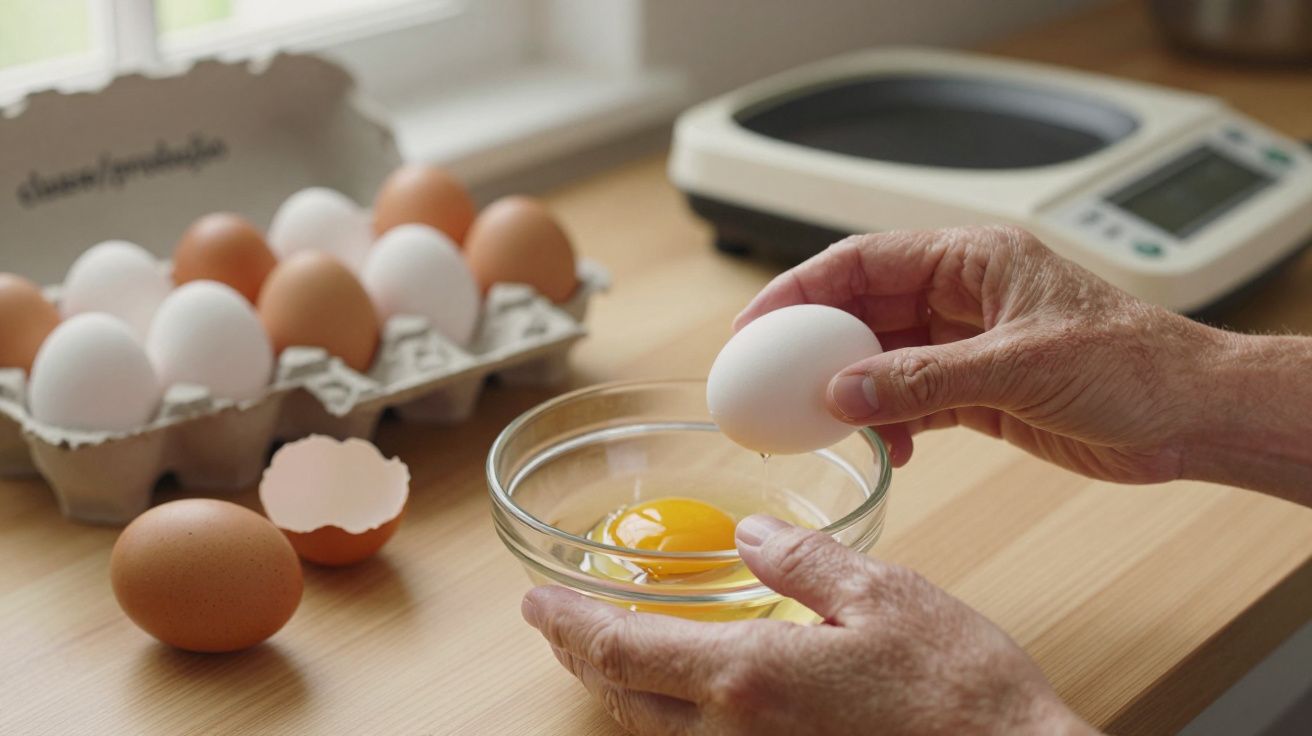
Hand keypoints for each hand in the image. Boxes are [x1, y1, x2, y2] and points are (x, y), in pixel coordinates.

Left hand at [522, 516, 1096, 735]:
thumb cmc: (963, 695)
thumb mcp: (886, 598)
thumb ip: (804, 562)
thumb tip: (750, 539)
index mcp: (750, 678)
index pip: (622, 649)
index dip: (566, 624)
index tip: (531, 602)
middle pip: (623, 698)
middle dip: (580, 655)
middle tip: (558, 622)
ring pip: (656, 731)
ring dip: (621, 686)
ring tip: (609, 648)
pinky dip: (669, 714)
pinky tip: (689, 690)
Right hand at [734, 226, 1215, 484]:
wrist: (1190, 415)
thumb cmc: (1132, 364)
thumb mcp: (1019, 366)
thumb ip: (924, 379)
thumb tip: (843, 391)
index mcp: (972, 259)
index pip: (864, 261)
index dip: (802, 288)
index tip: (758, 322)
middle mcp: (963, 296)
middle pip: (864, 310)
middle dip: (815, 345)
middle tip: (769, 380)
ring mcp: (968, 345)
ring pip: (882, 360)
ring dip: (852, 392)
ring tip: (825, 424)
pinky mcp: (980, 391)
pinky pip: (912, 401)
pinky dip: (891, 424)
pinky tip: (888, 448)